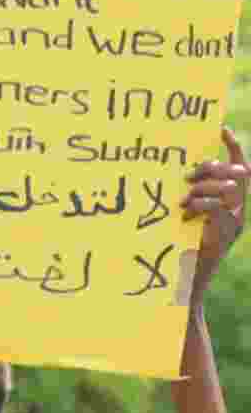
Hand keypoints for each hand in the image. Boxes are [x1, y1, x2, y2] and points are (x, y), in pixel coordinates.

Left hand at [182, 127, 248, 305]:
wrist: (186, 283)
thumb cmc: (177, 251)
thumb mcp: (182, 219)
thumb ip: (186, 198)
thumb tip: (171, 177)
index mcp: (231, 203)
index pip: (240, 167)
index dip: (233, 146)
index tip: (219, 128)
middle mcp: (239, 209)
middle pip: (236, 173)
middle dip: (212, 168)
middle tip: (188, 176)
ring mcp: (236, 222)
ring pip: (229, 189)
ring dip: (204, 188)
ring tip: (184, 200)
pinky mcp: (227, 234)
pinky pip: (220, 209)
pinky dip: (201, 206)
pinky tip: (185, 214)